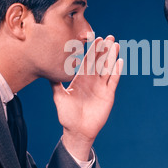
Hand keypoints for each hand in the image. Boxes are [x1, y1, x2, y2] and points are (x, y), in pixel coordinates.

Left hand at [51, 35, 122, 160]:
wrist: (78, 131)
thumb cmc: (67, 115)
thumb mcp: (59, 97)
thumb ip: (55, 84)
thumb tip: (48, 70)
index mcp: (81, 79)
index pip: (88, 61)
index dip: (92, 50)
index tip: (95, 38)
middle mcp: (92, 80)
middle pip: (100, 62)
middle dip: (104, 50)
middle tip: (109, 37)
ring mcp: (101, 87)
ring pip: (108, 69)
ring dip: (112, 57)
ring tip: (115, 45)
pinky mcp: (108, 95)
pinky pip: (113, 81)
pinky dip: (116, 72)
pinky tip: (119, 62)